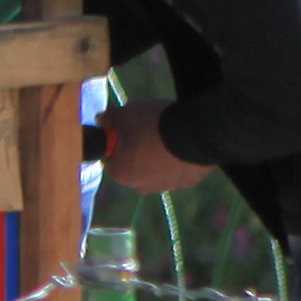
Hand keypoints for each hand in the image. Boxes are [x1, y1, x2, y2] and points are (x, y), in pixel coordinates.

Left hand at [95, 107, 210, 198]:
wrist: (198, 133)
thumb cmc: (153, 125)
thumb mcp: (125, 114)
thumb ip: (109, 118)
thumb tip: (101, 121)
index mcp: (120, 173)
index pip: (111, 157)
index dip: (117, 141)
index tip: (126, 129)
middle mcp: (141, 186)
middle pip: (133, 166)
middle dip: (137, 151)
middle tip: (149, 131)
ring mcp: (167, 187)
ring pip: (156, 170)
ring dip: (159, 157)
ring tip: (169, 136)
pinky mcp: (189, 183)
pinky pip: (178, 170)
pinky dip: (178, 160)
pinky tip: (184, 145)